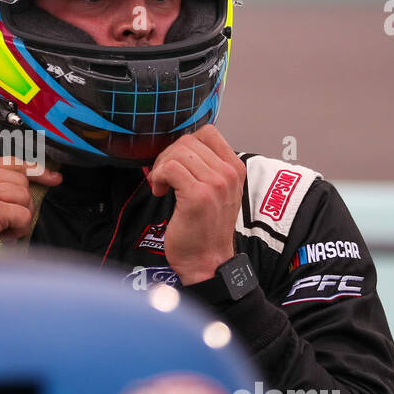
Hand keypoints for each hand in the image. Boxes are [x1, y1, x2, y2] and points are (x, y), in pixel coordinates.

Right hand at [0, 156, 61, 243]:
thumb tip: (28, 185)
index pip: (12, 161)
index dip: (36, 169)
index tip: (53, 178)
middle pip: (22, 182)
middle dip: (21, 204)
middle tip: (5, 222)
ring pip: (24, 198)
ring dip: (18, 219)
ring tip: (0, 229)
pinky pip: (22, 216)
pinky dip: (17, 230)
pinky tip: (0, 236)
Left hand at [145, 125, 244, 285]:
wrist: (207, 261)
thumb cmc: (206, 229)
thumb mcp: (217, 192)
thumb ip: (207, 168)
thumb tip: (179, 148)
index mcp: (235, 169)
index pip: (207, 133)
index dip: (184, 144)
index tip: (177, 163)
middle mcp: (228, 174)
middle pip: (188, 141)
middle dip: (168, 156)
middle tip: (164, 177)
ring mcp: (215, 184)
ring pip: (178, 153)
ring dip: (162, 167)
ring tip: (163, 186)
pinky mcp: (198, 196)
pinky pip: (170, 169)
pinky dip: (158, 177)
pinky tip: (160, 192)